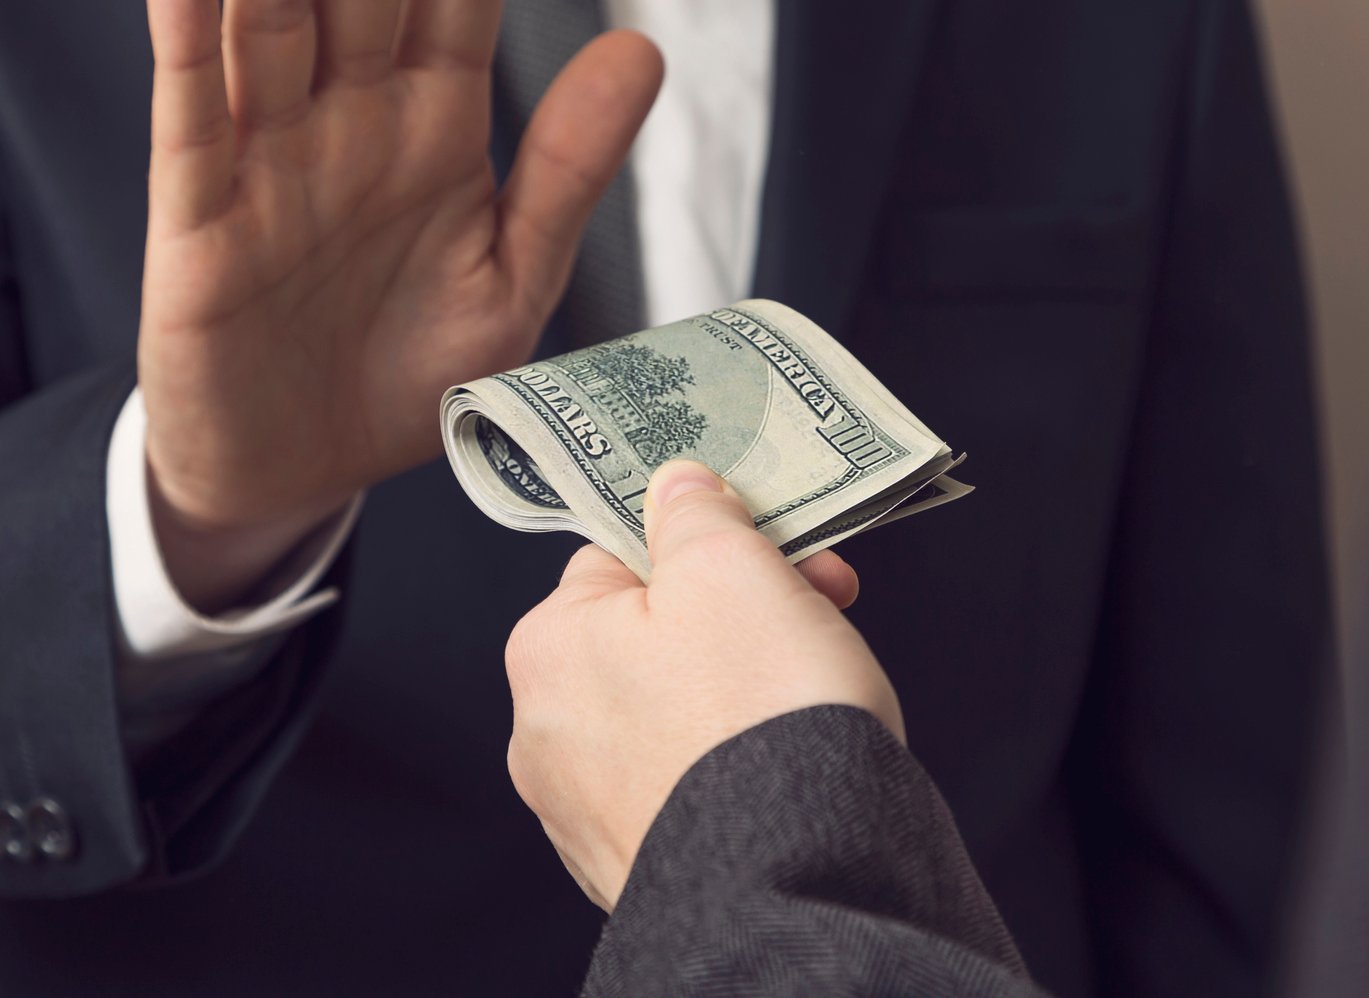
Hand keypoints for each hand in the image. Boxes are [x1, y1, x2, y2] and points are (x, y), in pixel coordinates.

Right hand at [138, 0, 663, 609]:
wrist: (300, 472)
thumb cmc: (404, 375)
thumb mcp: (513, 279)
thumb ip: (566, 167)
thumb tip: (639, 44)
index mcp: (435, 121)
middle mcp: (350, 116)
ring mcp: (269, 158)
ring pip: (271, 12)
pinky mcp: (199, 222)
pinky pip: (194, 120)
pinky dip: (188, 45)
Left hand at [504, 460, 900, 909]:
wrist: (793, 881)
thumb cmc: (755, 712)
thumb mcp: (730, 568)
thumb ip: (695, 512)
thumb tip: (677, 486)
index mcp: (546, 646)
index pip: (622, 555)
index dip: (714, 539)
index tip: (783, 546)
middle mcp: (545, 732)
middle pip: (654, 631)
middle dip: (742, 610)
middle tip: (823, 606)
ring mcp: (586, 810)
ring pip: (676, 706)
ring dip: (744, 683)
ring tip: (816, 688)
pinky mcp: (637, 864)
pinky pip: (690, 779)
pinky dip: (736, 759)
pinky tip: (786, 760)